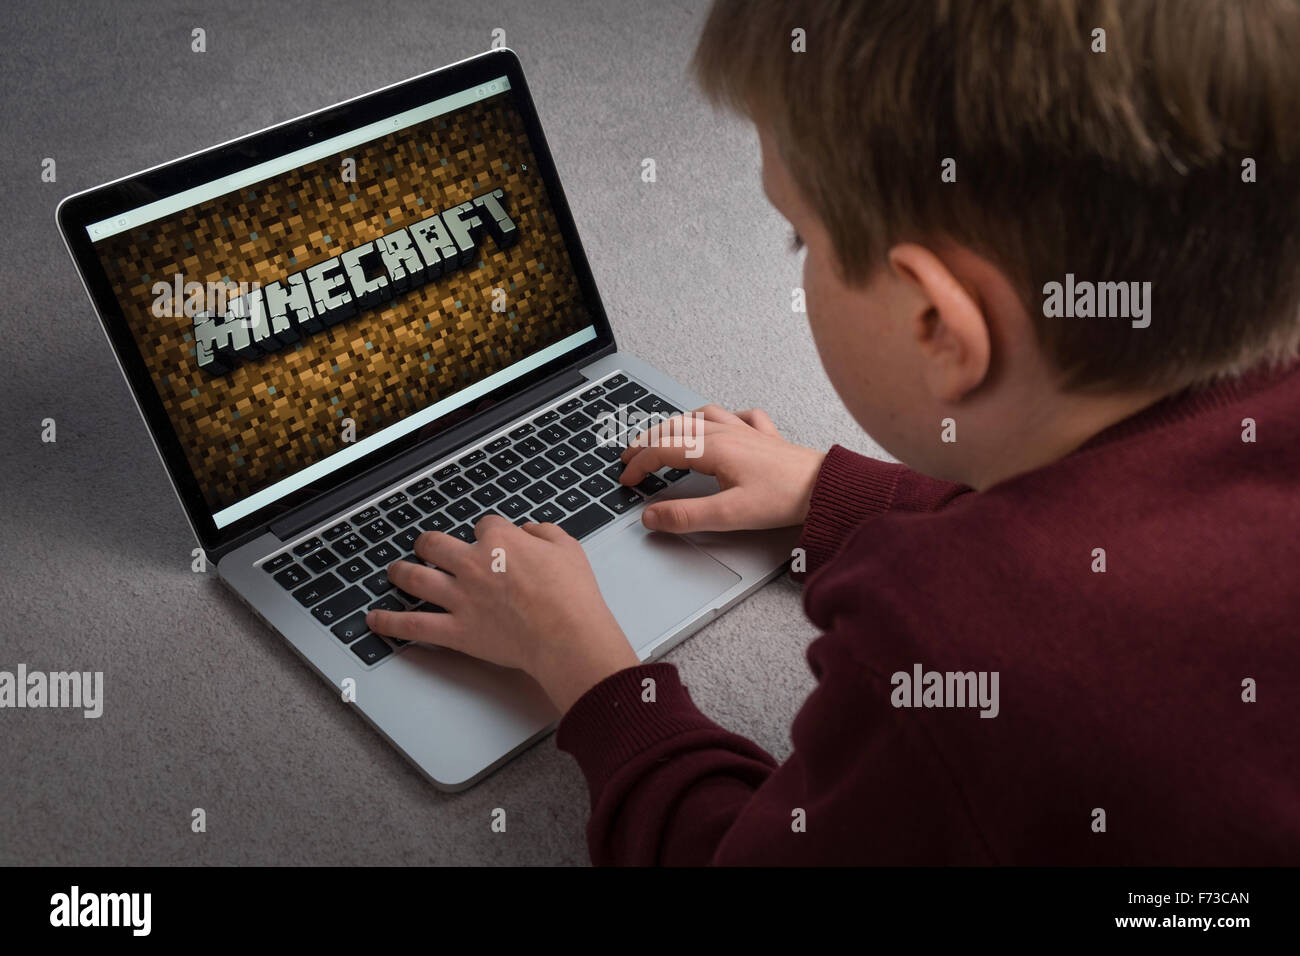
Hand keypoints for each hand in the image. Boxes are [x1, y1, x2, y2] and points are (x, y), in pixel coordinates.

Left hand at [366, 518, 640, 713]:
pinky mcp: (456, 630)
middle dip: (428, 544)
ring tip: (393, 571)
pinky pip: (414, 625)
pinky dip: (390, 622)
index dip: (487, 532)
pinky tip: (375, 619)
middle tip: (426, 547)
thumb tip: (530, 529)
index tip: (491, 540)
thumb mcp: (568, 549)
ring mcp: (460, 597)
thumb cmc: (572, 596)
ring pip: (415, 577)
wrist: (566, 635)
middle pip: (435, 544)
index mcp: (500, 541)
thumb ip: (545, 533)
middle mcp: (472, 564)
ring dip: (399, 572)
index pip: (484, 525)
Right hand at [618, 405, 824, 532]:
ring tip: (665, 436)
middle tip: (631, 455)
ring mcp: (747, 431)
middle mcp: (726, 434)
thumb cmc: (783, 498)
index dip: (638, 464)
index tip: (626, 478)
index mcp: (712, 449)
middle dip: (648, 441)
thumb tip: (650, 516)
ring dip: (678, 424)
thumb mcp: (728, 515)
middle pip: (676, 428)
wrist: (826, 487)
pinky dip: (723, 418)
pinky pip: (740, 416)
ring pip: (702, 417)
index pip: (662, 450)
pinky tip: (723, 423)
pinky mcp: (766, 436)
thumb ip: (686, 516)